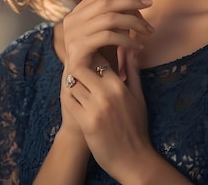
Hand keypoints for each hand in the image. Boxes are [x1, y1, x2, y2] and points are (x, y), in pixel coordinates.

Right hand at [61, 0, 153, 71]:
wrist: (86, 87)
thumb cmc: (100, 58)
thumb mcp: (110, 32)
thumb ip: (117, 15)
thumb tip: (136, 1)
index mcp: (79, 12)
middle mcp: (73, 20)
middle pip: (107, 2)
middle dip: (131, 1)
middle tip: (150, 5)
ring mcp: (72, 35)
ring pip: (109, 18)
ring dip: (133, 23)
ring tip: (148, 32)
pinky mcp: (77, 50)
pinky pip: (107, 37)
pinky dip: (126, 39)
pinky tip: (137, 46)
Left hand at [66, 47, 154, 182]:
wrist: (133, 159)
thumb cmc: (136, 126)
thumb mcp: (138, 96)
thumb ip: (132, 70)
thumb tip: (130, 48)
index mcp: (119, 85)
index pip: (98, 60)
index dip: (91, 59)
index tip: (88, 62)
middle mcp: (106, 94)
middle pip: (80, 68)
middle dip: (77, 69)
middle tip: (78, 75)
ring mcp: (95, 108)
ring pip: (73, 84)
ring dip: (73, 85)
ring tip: (78, 90)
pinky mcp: (85, 123)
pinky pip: (69, 101)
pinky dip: (69, 99)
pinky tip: (76, 103)